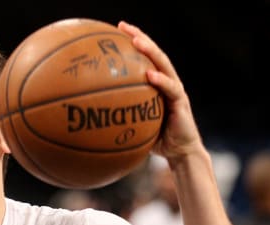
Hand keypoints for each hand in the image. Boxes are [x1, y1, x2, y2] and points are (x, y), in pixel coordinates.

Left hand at [118, 21, 203, 161]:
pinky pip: (171, 89)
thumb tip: (87, 118)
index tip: (114, 30)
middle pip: (153, 54)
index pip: (143, 57)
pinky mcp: (182, 102)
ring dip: (150, 51)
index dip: (131, 42)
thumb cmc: (155, 139)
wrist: (181, 153)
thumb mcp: (134, 124)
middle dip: (139, 37)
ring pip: (164, 65)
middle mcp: (167, 82)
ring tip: (137, 42)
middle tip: (123, 27)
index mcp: (156, 84)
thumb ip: (118, 116)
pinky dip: (161, 81)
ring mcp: (175, 90)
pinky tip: (149, 74)